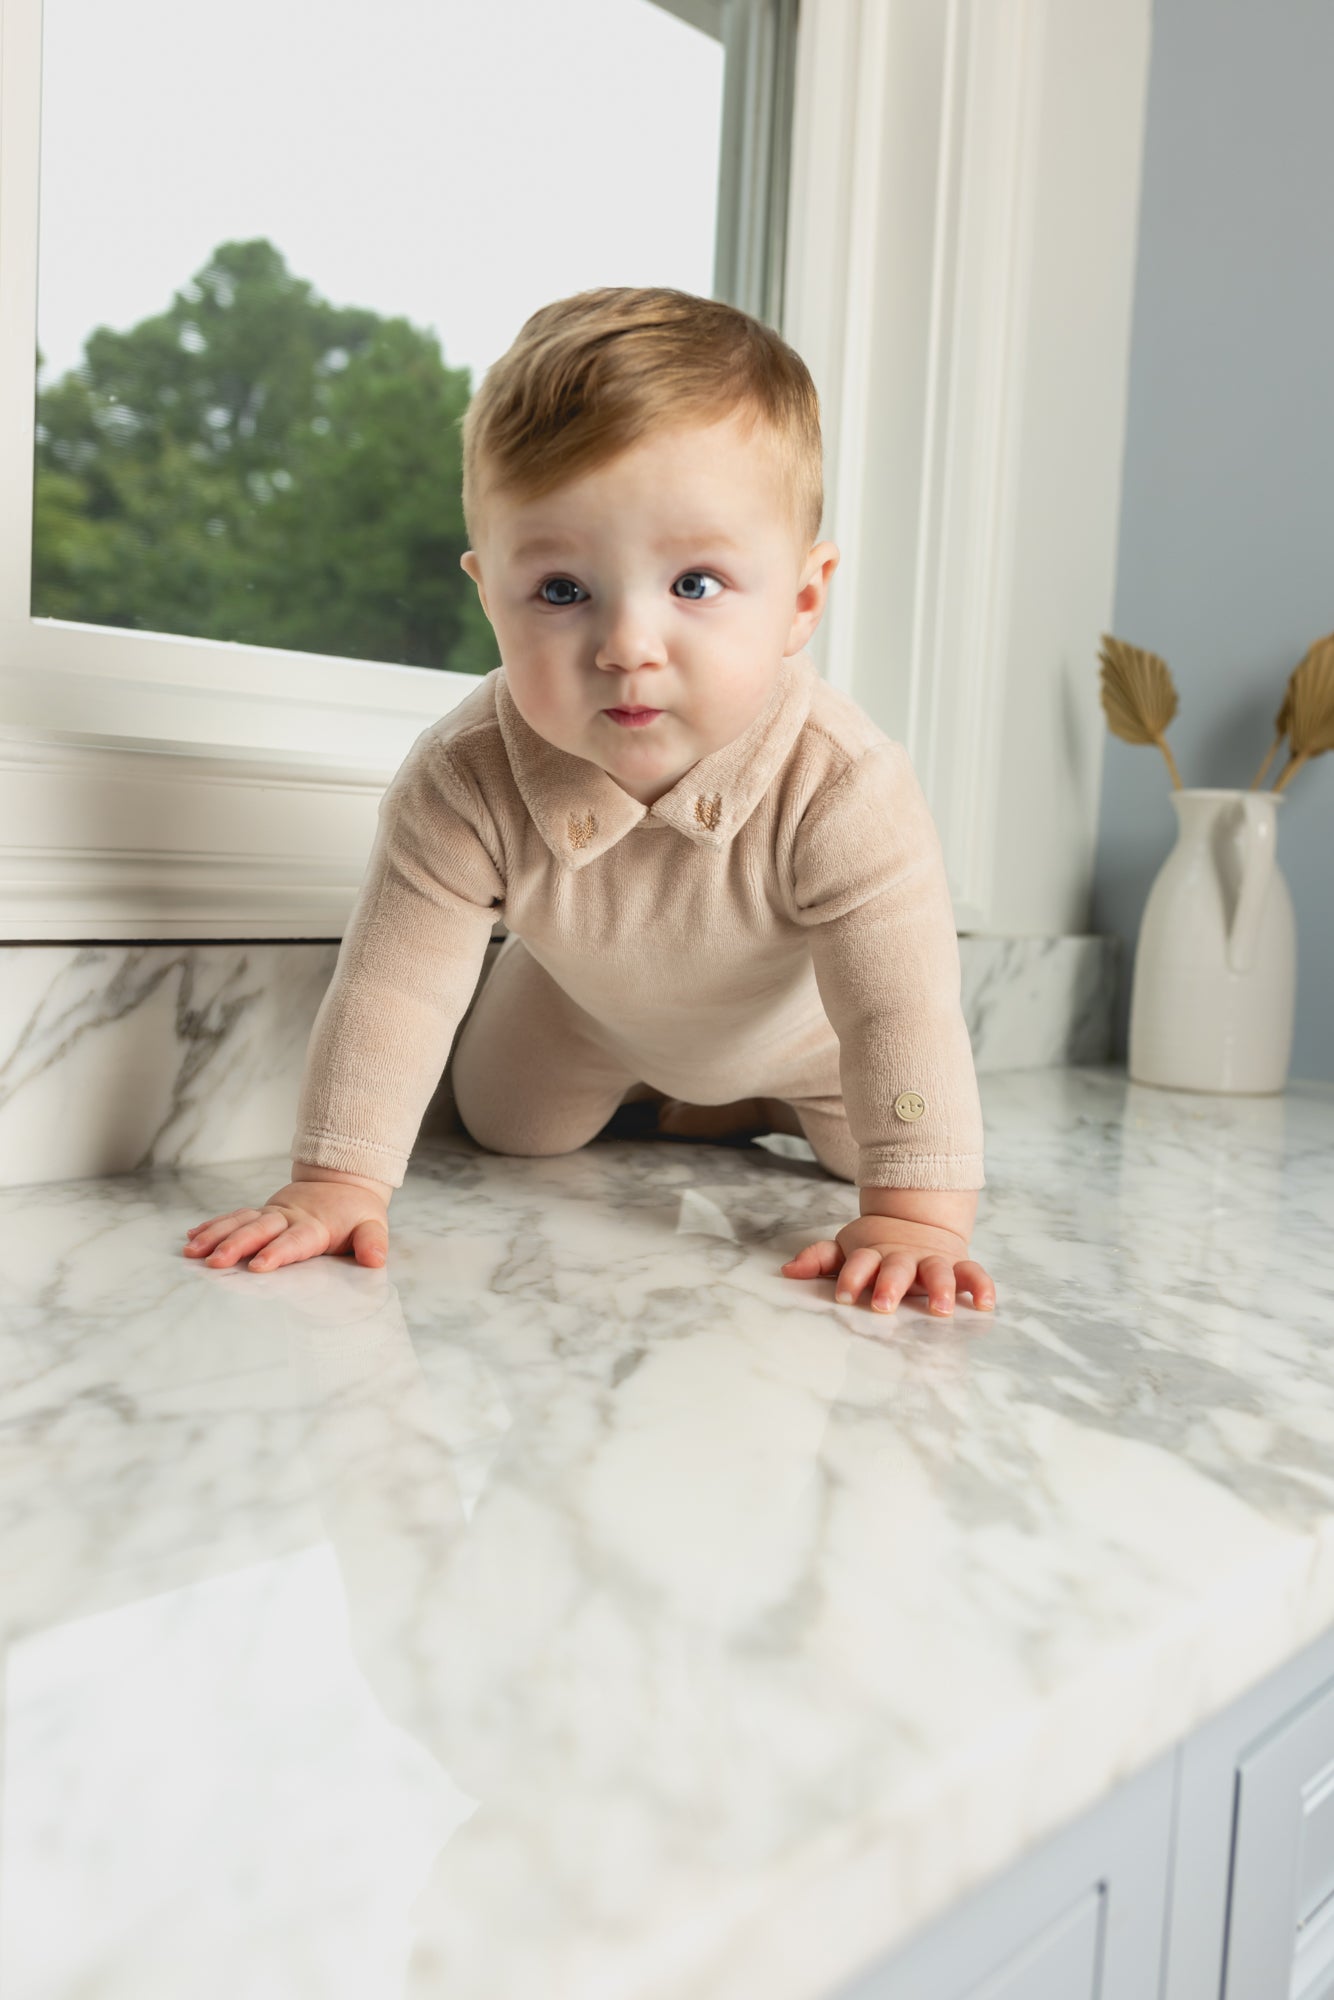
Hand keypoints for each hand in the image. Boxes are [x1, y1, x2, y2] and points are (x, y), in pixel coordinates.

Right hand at [182, 1176, 389, 1272]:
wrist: (343, 1182)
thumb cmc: (357, 1213)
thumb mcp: (373, 1225)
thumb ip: (372, 1242)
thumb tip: (376, 1260)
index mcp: (315, 1225)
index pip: (295, 1240)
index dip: (278, 1252)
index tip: (259, 1265)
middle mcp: (289, 1217)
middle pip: (259, 1230)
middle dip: (236, 1245)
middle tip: (215, 1261)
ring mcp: (272, 1213)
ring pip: (240, 1222)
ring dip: (216, 1236)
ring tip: (192, 1251)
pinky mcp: (262, 1213)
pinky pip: (234, 1217)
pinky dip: (213, 1226)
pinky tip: (192, 1237)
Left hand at [780, 1213, 995, 1316]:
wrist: (918, 1219)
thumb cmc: (876, 1246)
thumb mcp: (846, 1248)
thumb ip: (820, 1259)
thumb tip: (788, 1271)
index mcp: (874, 1253)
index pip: (859, 1264)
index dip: (850, 1278)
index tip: (842, 1296)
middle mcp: (903, 1257)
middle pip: (896, 1269)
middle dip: (890, 1286)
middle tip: (882, 1305)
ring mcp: (932, 1260)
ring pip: (938, 1271)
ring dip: (941, 1289)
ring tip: (942, 1310)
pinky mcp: (957, 1264)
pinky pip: (974, 1273)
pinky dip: (981, 1286)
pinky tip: (985, 1304)